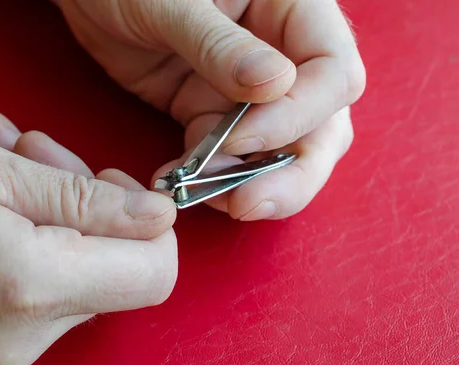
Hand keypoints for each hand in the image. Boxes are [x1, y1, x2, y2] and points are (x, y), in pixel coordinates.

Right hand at [0, 119, 176, 364]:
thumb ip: (87, 197)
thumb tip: (159, 215)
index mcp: (30, 286)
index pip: (153, 274)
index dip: (150, 226)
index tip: (116, 183)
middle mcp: (24, 336)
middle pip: (112, 268)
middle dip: (89, 201)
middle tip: (37, 151)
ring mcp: (3, 349)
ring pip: (75, 274)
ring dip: (53, 211)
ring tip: (0, 160)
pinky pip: (39, 290)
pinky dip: (30, 239)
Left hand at [55, 0, 365, 219]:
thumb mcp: (172, 2)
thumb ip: (220, 43)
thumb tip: (278, 86)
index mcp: (291, 9)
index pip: (331, 73)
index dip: (296, 116)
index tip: (237, 139)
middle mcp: (281, 54)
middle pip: (321, 125)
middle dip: (292, 172)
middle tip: (249, 204)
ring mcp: (246, 90)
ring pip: (280, 150)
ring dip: (252, 184)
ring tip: (208, 199)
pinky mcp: (210, 112)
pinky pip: (227, 157)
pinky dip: (211, 179)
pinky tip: (180, 183)